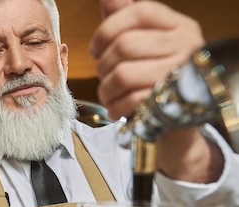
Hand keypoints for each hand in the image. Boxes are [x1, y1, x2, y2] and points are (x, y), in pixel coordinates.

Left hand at [90, 0, 203, 120]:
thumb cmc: (153, 76)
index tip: (95, 50)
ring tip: (109, 94)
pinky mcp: (172, 102)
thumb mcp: (143, 44)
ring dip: (106, 89)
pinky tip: (116, 108)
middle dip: (103, 65)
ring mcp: (181, 74)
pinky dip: (115, 106)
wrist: (178, 119)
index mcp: (179, 26)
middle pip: (125, 45)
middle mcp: (186, 46)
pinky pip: (130, 100)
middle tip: (104, 76)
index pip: (139, 12)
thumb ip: (124, 20)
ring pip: (123, 74)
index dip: (107, 29)